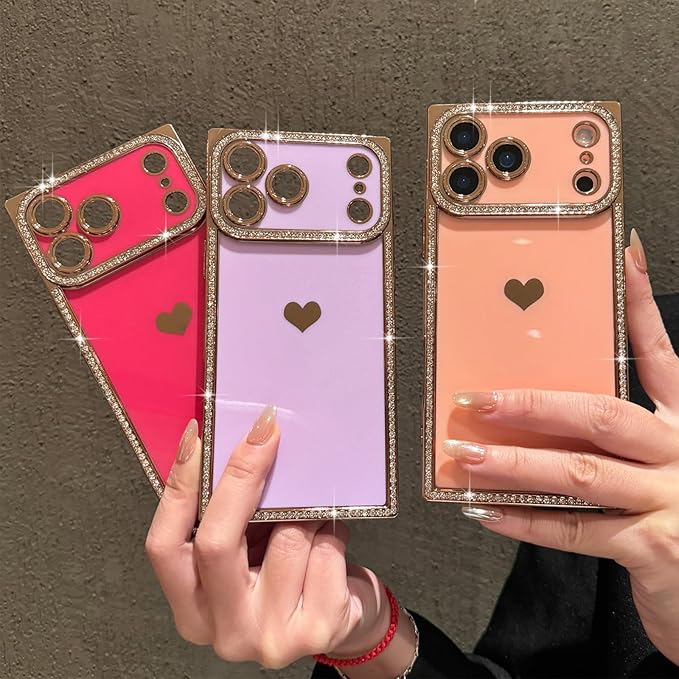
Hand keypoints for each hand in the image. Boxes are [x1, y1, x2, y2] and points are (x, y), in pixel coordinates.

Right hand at [144, 405, 394, 670]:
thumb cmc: (289, 575)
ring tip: (312, 518)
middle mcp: (224, 631)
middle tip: (264, 432)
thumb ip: (232, 516)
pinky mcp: (317, 630)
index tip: (197, 436)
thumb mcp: (248, 550)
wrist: (344, 623)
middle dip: (240, 477)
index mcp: (193, 608)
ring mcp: (270, 636)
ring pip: (285, 540)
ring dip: (305, 513)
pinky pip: (325, 551)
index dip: (178, 486)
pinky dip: (332, 533)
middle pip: (215, 544)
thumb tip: (237, 444)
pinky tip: (331, 542)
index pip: (165, 544)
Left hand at [446, 229, 678, 663]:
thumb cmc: (676, 516)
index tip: (623, 255)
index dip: (640, 304)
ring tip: (465, 454)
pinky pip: (575, 530)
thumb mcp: (661, 462)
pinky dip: (527, 521)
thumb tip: (538, 411)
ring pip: (579, 472)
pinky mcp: (657, 548)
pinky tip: (487, 511)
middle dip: (533, 404)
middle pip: (602, 415)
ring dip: (514, 463)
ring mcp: (672, 500)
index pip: (660, 353)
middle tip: (477, 399)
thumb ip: (618, 436)